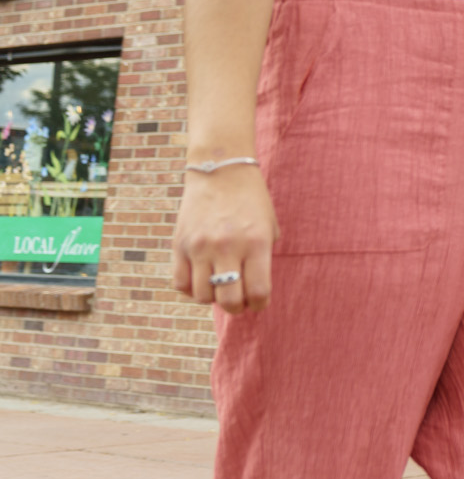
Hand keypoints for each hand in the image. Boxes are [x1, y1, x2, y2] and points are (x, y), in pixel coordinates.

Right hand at [172, 166, 277, 313]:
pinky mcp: (179, 244)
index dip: (259, 305)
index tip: (259, 302)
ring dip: (213, 298)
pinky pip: (180, 283)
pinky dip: (191, 289)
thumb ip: (263, 259)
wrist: (220, 170)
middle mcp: (227, 247)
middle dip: (236, 307)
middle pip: (228, 301)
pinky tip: (201, 279)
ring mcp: (200, 247)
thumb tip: (254, 292)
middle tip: (238, 300)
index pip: (258, 292)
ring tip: (220, 285)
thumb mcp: (268, 227)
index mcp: (256, 243)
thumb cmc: (251, 201)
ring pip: (202, 296)